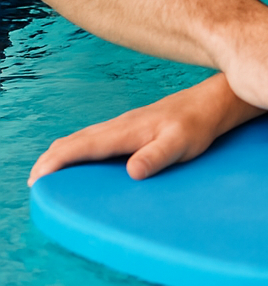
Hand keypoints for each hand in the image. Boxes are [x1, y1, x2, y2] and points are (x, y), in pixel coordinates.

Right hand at [28, 76, 242, 184]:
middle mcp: (121, 125)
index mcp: (126, 131)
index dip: (56, 162)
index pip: (82, 146)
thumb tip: (131, 172)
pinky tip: (82, 157)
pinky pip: (97, 136)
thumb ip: (157, 156)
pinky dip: (79, 147)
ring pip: (85, 137)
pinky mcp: (134, 125)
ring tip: (48, 172)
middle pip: (76, 140)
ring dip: (63, 153)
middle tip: (35, 183)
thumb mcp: (182, 143)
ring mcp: (126, 123)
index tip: (37, 180)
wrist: (214, 101)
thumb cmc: (199, 124)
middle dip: (51, 160)